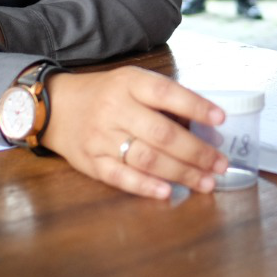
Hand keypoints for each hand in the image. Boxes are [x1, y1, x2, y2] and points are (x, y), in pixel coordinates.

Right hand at [41, 67, 228, 198]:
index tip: (220, 120)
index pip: (166, 93)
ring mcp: (101, 137)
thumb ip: (165, 101)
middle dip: (196, 151)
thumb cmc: (106, 94)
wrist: (56, 106)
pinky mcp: (90, 162)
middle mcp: (114, 109)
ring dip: (181, 173)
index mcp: (129, 83)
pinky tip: (168, 192)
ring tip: (206, 182)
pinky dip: (146, 186)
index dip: (195, 106)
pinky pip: (120, 177)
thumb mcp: (133, 83)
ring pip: (146, 158)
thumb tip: (206, 128)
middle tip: (220, 164)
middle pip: (161, 133)